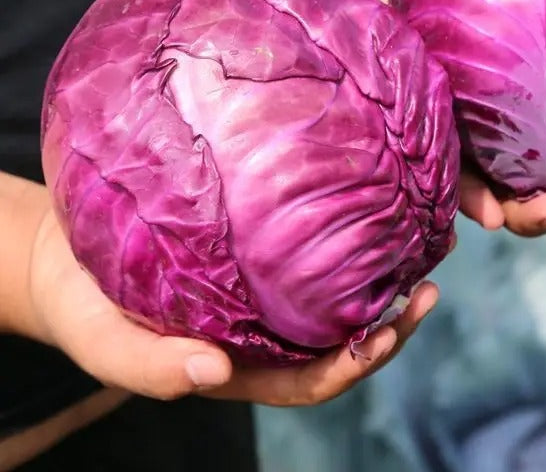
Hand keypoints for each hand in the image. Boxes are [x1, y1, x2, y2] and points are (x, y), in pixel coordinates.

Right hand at [28, 206, 438, 404]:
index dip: (352, 364)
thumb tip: (213, 374)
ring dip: (378, 285)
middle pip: (336, 341)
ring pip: (331, 299)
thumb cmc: (87, 309)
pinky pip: (307, 256)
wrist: (69, 258)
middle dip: (388, 326)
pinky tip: (366, 216)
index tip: (387, 334)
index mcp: (238, 364)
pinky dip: (342, 246)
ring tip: (420, 251)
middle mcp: (260, 331)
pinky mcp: (254, 252)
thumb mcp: (108, 345)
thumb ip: (154, 369)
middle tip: (429, 291)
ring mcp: (261, 293)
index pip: (309, 378)